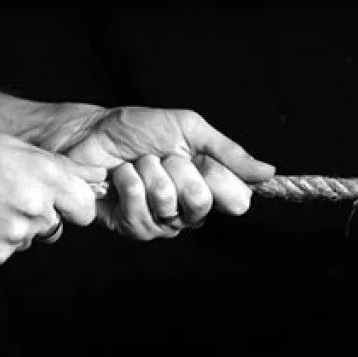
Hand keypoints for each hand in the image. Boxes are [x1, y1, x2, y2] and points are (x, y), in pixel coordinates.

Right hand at [0, 127, 105, 267]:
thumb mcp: (14, 148)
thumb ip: (56, 167)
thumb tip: (96, 178)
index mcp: (45, 177)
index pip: (84, 208)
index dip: (73, 206)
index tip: (62, 203)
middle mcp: (34, 209)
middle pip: (53, 225)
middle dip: (37, 215)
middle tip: (2, 196)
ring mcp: (12, 236)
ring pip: (26, 239)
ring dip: (11, 228)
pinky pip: (2, 253)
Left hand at [26, 105, 274, 239]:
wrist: (89, 134)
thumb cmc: (138, 129)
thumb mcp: (188, 129)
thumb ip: (228, 152)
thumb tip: (268, 171)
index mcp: (209, 185)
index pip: (236, 200)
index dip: (218, 179)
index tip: (200, 160)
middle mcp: (189, 209)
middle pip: (202, 205)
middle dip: (178, 172)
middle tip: (162, 157)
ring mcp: (161, 222)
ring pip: (169, 209)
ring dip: (149, 176)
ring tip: (136, 163)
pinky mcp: (132, 228)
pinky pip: (141, 217)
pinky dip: (129, 187)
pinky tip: (120, 178)